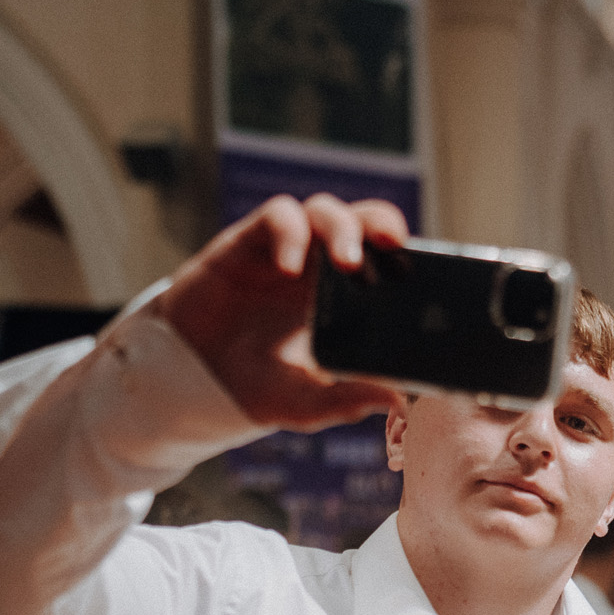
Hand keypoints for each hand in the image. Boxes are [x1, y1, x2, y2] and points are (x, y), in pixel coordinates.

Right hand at [156, 193, 409, 431]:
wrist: (189, 379)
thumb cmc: (254, 386)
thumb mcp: (305, 403)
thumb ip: (346, 400)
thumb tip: (397, 399)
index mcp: (345, 300)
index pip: (384, 260)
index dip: (404, 255)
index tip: (424, 268)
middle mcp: (320, 269)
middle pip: (361, 223)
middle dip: (380, 225)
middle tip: (394, 246)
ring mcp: (285, 251)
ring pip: (323, 211)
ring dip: (341, 227)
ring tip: (347, 261)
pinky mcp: (247, 242)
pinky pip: (277, 217)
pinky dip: (290, 232)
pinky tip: (290, 266)